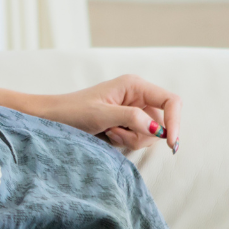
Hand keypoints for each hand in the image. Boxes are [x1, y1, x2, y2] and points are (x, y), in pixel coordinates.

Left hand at [40, 74, 181, 152]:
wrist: (53, 117)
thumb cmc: (73, 110)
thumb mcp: (101, 114)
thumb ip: (131, 118)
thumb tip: (158, 128)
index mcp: (135, 85)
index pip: (170, 101)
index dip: (175, 121)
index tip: (170, 143)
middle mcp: (138, 95)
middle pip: (161, 122)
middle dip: (142, 134)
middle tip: (116, 132)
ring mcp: (133, 110)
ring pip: (150, 133)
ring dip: (131, 138)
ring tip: (109, 131)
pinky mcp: (127, 122)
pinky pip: (138, 137)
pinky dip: (125, 140)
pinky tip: (108, 134)